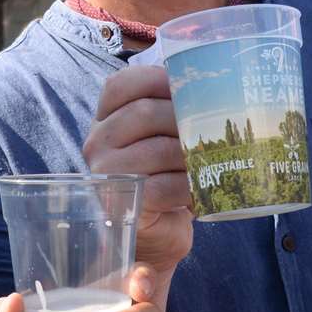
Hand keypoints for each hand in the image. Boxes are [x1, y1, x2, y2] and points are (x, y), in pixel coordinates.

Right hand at [83, 65, 193, 277]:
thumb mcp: (162, 137)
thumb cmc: (163, 176)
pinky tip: (201, 188)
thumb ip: (171, 108)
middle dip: (184, 118)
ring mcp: (107, 174)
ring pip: (158, 150)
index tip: (189, 85)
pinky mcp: (123, 203)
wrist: (155, 232)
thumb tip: (212, 85)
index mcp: (105, 119)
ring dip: (193, 154)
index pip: (120, 85)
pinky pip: (165, 186)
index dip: (156, 79)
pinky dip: (190, 186)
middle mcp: (97, 142)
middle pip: (145, 113)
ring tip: (213, 158)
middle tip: (213, 127)